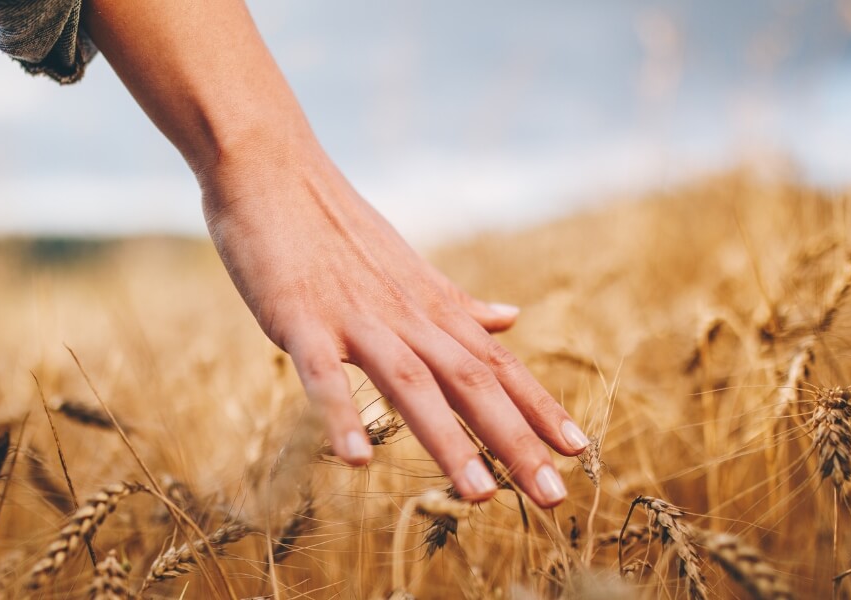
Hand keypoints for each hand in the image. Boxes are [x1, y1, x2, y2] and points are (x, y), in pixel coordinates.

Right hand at [199, 142, 588, 505]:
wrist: (272, 168)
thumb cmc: (335, 225)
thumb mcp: (407, 267)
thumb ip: (456, 304)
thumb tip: (511, 317)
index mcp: (429, 305)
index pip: (496, 362)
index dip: (538, 407)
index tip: (578, 451)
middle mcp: (404, 314)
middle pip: (469, 380)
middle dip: (513, 439)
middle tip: (552, 495)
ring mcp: (352, 316)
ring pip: (410, 382)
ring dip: (446, 439)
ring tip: (479, 496)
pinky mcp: (298, 318)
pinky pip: (322, 372)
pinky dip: (340, 413)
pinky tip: (356, 461)